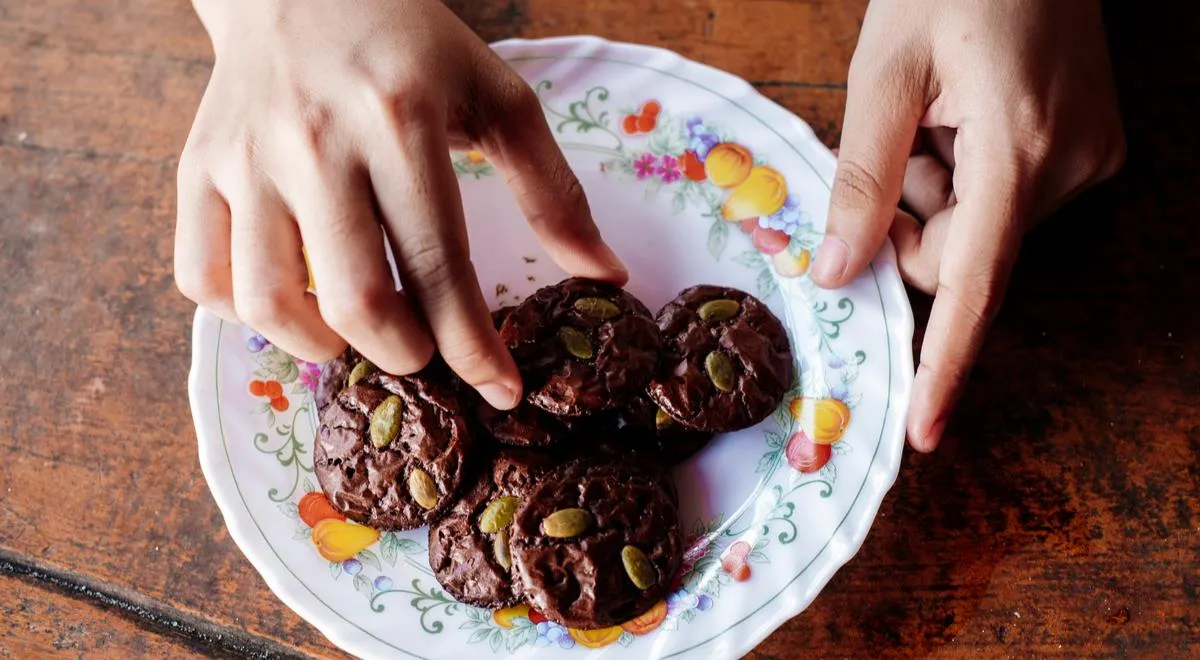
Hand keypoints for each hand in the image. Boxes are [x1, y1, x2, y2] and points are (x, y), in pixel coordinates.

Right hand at [173, 0, 626, 409]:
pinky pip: (202, 277)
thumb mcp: (497, 98)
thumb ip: (553, 190)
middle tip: (425, 350)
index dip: (474, 347)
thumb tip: (606, 275)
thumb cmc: (409, 46)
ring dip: (321, 347)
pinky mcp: (197, 168)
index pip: (440, 266)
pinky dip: (245, 315)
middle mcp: (314, 143)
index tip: (502, 390)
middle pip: (356, 300)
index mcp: (400, 122)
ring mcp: (245, 158)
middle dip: (406, 354)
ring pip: (268, 302)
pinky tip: (293, 301)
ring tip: (356, 332)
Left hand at [811, 0, 1124, 450]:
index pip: (974, 283)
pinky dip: (965, 175)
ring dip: (934, 190)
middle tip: (898, 143)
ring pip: (978, 230)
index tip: (923, 429)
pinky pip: (1003, 201)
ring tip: (935, 114)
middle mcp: (1071, 166)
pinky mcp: (1089, 149)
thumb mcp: (884, 73)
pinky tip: (962, 114)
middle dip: (908, 222)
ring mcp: (1090, 158)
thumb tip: (838, 271)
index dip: (945, 364)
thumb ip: (860, 180)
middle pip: (960, 257)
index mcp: (1019, 148)